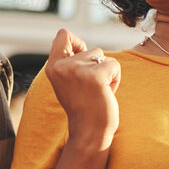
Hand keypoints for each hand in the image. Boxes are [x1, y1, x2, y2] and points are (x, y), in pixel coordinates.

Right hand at [46, 29, 120, 149]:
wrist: (89, 133)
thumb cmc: (83, 108)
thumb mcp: (68, 82)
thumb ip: (70, 63)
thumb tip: (81, 44)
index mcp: (53, 67)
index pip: (63, 35)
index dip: (78, 42)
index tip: (83, 61)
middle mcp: (61, 66)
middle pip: (93, 49)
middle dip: (99, 66)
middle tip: (92, 87)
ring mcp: (77, 70)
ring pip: (104, 56)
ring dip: (107, 72)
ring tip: (99, 91)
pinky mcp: (94, 76)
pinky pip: (114, 65)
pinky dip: (116, 79)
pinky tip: (107, 93)